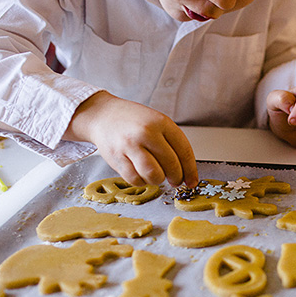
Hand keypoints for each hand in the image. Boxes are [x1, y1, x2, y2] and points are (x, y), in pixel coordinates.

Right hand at [64, 91, 197, 186]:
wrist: (103, 115)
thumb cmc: (134, 121)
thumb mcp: (158, 123)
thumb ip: (172, 144)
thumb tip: (186, 173)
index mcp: (161, 122)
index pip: (184, 151)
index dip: (191, 170)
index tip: (192, 181)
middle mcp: (146, 133)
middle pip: (171, 165)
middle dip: (176, 178)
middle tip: (175, 180)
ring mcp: (129, 146)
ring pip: (154, 175)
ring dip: (158, 180)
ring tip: (156, 174)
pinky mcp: (116, 158)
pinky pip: (135, 180)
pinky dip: (142, 181)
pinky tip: (141, 173)